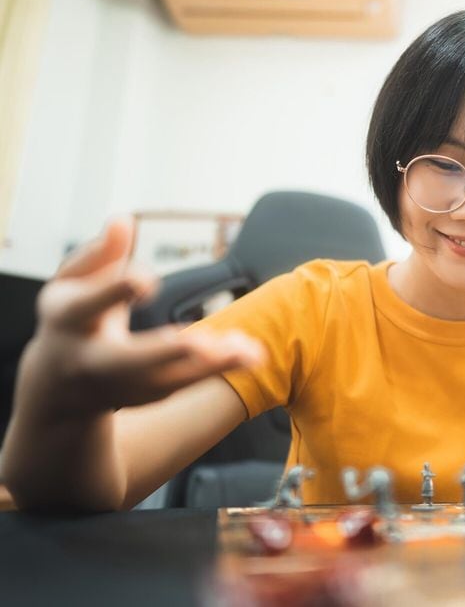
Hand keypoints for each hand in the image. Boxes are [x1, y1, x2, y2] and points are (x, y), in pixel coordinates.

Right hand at [17, 217, 262, 418]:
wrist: (59, 383)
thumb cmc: (74, 315)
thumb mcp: (74, 281)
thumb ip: (101, 253)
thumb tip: (123, 220)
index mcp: (69, 319)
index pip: (90, 304)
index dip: (117, 291)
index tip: (148, 282)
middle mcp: (92, 359)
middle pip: (128, 361)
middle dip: (164, 354)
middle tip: (202, 345)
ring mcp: (119, 385)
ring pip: (167, 380)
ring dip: (211, 365)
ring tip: (252, 351)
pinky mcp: (145, 397)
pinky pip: (184, 384)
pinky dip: (217, 370)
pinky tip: (250, 355)